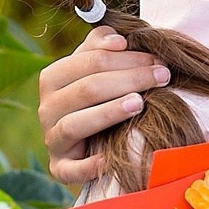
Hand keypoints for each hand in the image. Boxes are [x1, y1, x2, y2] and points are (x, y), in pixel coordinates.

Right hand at [37, 28, 169, 186]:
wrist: (83, 140)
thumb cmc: (96, 96)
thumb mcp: (95, 67)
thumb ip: (101, 46)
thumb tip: (118, 40)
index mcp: (52, 77)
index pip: (90, 60)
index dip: (126, 58)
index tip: (157, 59)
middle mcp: (46, 107)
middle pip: (87, 89)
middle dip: (129, 79)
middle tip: (162, 76)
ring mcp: (52, 139)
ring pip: (75, 124)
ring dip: (109, 113)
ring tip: (140, 103)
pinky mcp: (59, 168)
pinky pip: (71, 169)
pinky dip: (89, 165)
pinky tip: (110, 158)